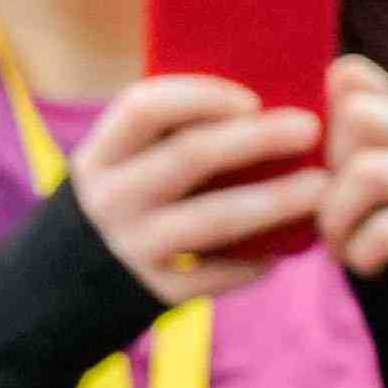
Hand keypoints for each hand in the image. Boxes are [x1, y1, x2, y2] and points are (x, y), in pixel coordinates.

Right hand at [68, 75, 332, 309]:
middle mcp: (111, 198)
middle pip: (189, 156)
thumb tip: (264, 98)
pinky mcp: (156, 291)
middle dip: (257, 138)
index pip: (143, 108)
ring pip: (213, 219)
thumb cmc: (124, 201)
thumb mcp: (121, 165)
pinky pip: (217, 274)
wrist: (67, 285)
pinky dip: (255, 261)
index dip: (200, 96)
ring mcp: (132, 247)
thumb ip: (170, 136)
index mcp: (101, 155)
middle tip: (311, 128)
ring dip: (273, 200)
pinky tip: (287, 249)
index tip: (252, 98)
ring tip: (320, 188)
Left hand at [315, 53, 387, 283]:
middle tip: (328, 215)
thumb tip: (341, 71)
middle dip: (326, 170)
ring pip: (369, 170)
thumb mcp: (338, 179)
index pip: (355, 79)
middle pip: (358, 114)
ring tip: (341, 244)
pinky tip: (367, 263)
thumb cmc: (368, 233)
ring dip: (337, 219)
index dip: (322, 120)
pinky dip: (364, 251)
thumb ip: (335, 128)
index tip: (321, 168)